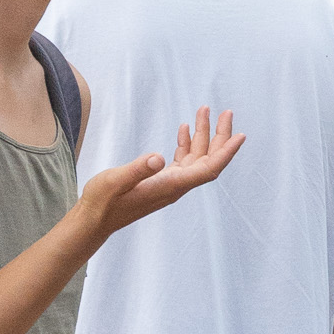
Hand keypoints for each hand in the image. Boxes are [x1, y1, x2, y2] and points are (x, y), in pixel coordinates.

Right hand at [75, 108, 244, 238]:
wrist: (94, 221)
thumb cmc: (103, 203)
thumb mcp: (114, 181)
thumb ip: (137, 170)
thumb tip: (159, 157)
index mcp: (170, 185)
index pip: (208, 169)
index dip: (226, 152)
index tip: (240, 135)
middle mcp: (175, 186)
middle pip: (208, 161)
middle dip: (220, 136)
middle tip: (227, 112)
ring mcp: (169, 184)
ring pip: (196, 159)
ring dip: (203, 135)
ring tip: (204, 111)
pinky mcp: (160, 182)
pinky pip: (182, 162)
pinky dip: (186, 144)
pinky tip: (184, 130)